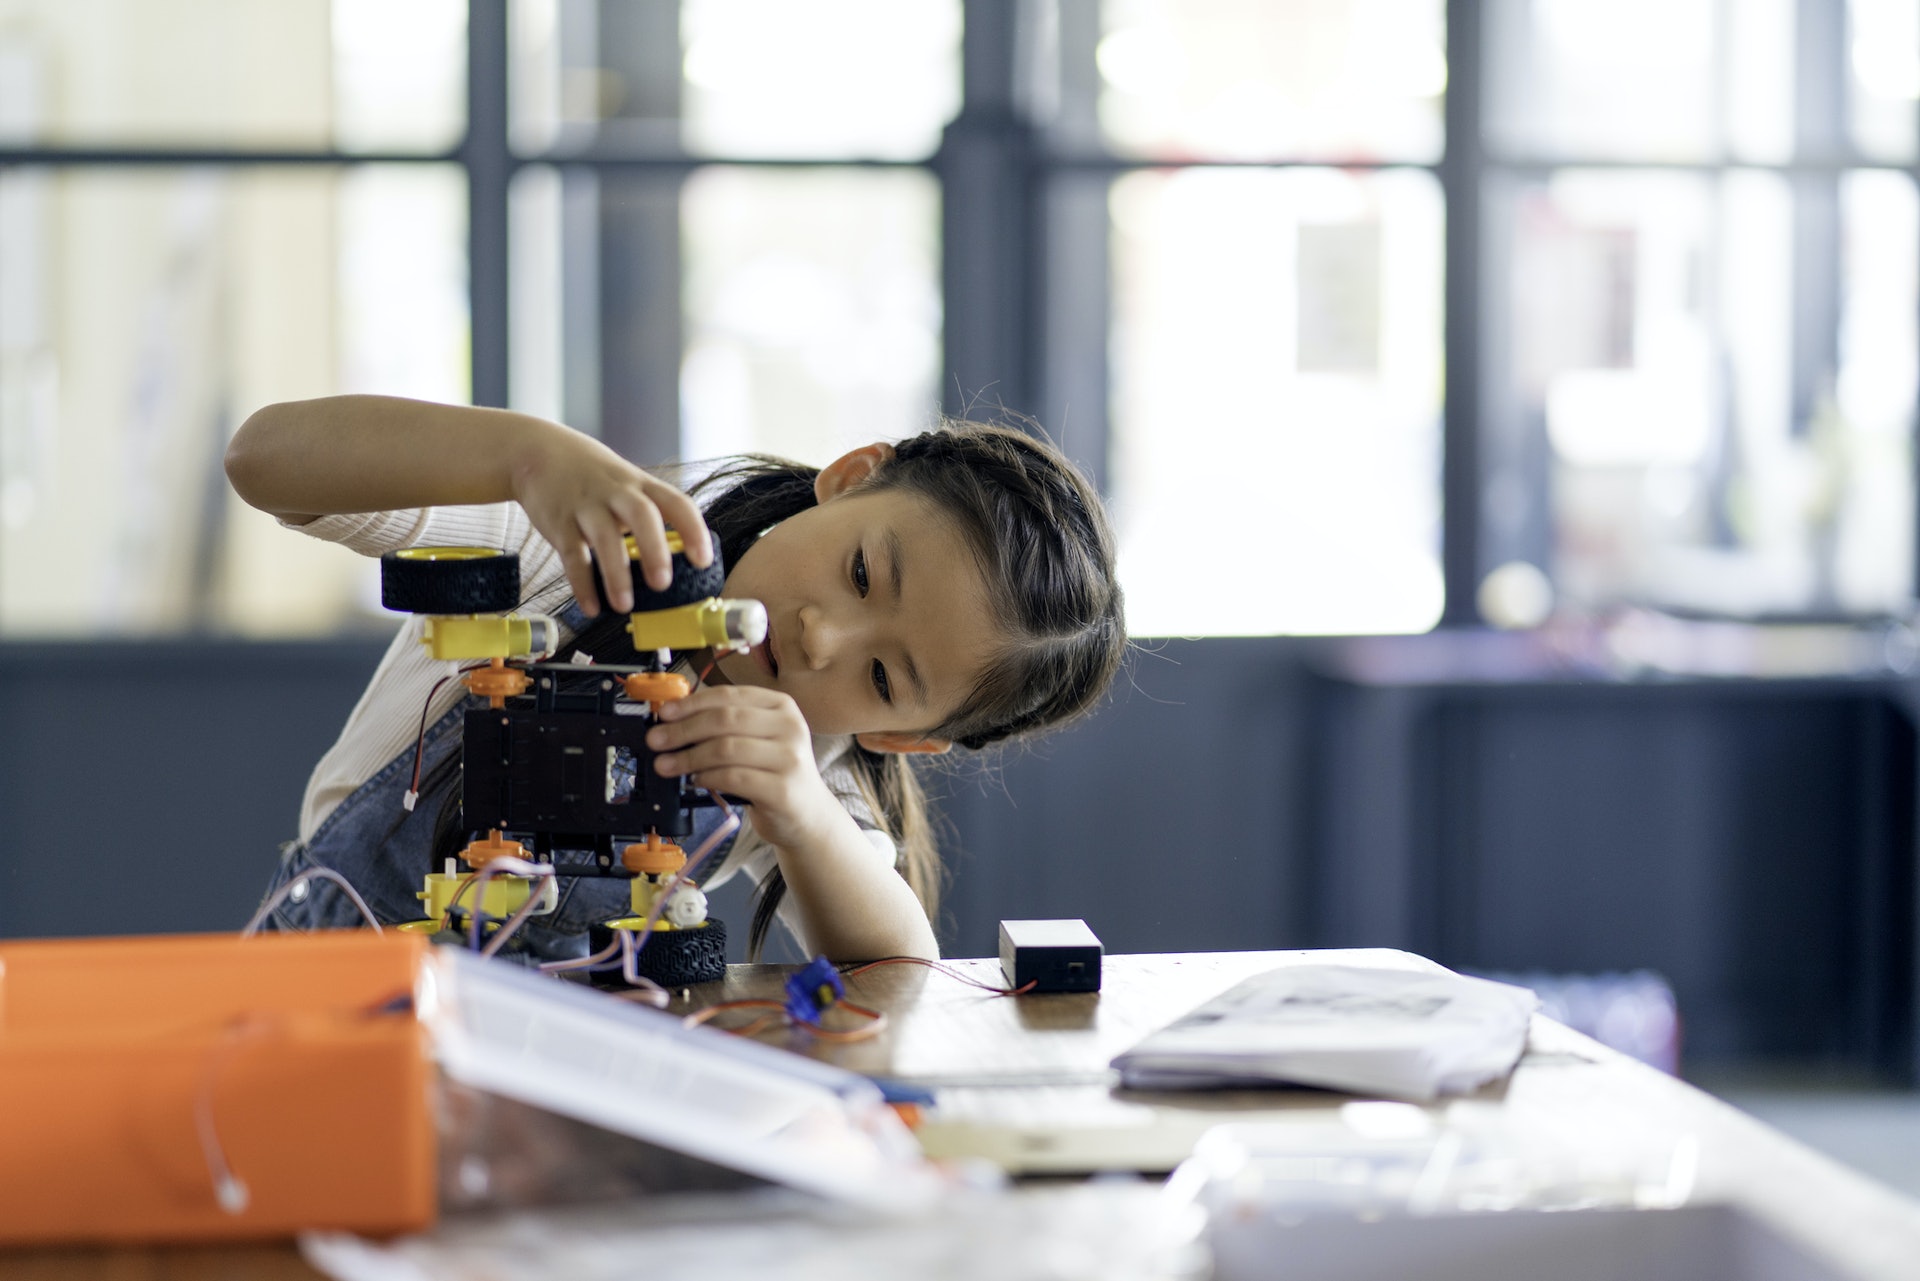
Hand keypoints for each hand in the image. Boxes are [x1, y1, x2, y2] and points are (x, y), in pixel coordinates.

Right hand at [509, 424, 711, 614]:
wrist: (538, 451)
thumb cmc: (593, 476)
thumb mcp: (627, 483)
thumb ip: (649, 515)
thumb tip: (677, 562)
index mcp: (641, 485)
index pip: (676, 502)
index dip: (693, 530)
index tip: (703, 561)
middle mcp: (616, 493)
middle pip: (641, 515)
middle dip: (654, 550)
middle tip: (662, 584)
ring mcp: (586, 507)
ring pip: (604, 538)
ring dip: (616, 574)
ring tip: (624, 605)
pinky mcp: (559, 523)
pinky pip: (572, 556)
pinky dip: (582, 583)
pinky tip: (591, 606)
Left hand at [645, 686, 841, 850]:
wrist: (807, 814)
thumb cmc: (774, 773)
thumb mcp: (757, 739)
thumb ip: (725, 725)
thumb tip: (672, 721)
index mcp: (781, 706)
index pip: (728, 695)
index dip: (691, 703)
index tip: (663, 714)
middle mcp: (790, 727)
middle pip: (725, 719)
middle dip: (683, 730)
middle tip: (656, 741)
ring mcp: (789, 758)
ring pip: (726, 748)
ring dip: (688, 757)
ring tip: (666, 765)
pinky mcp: (782, 789)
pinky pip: (733, 777)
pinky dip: (707, 778)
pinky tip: (695, 781)